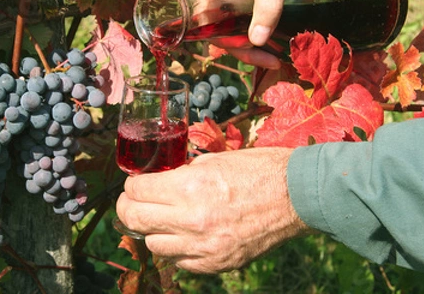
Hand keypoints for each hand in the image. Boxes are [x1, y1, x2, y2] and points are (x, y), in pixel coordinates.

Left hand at [115, 147, 311, 273]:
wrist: (296, 196)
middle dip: (128, 209)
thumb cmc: (257, 169)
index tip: (134, 184)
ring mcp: (205, 247)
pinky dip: (177, 248)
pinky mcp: (218, 264)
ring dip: (153, 230)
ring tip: (163, 218)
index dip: (131, 186)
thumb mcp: (213, 160)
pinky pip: (181, 261)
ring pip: (155, 245)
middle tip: (131, 203)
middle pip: (136, 220)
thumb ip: (181, 174)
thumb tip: (158, 182)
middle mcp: (192, 220)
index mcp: (190, 188)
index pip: (138, 191)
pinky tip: (187, 234)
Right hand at [192, 0, 332, 68]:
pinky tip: (254, 23)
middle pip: (213, 19)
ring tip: (265, 43)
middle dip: (239, 40)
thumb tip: (257, 41)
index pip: (209, 22)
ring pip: (218, 9)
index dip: (232, 44)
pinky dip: (237, 12)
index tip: (261, 56)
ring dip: (239, 28)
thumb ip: (267, 7)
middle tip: (268, 56)